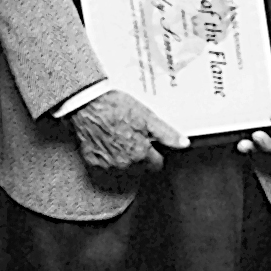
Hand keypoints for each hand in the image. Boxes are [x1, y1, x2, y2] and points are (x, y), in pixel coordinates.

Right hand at [67, 89, 187, 172]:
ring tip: (119, 134)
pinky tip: (106, 138)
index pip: (157, 164)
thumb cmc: (116, 107)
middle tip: (134, 134)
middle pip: (140, 167)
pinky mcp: (92, 160)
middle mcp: (124, 164)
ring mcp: (107, 164)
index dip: (156, 152)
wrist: (87, 103)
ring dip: (124, 155)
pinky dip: (107, 154)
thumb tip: (184, 144)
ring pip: (123, 166)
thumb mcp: (147, 116)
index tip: (151, 143)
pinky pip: (105, 162)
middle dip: (140, 154)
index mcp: (140, 154)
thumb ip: (167, 134)